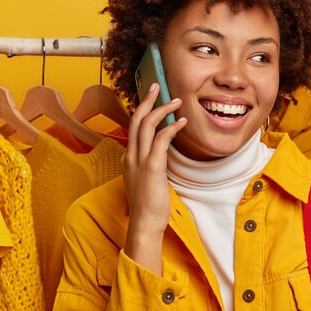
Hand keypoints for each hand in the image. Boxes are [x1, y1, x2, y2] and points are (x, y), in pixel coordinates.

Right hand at [121, 83, 186, 274]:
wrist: (145, 224)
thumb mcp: (146, 181)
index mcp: (128, 158)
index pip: (133, 128)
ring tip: (176, 101)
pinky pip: (161, 139)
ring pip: (146, 124)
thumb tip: (161, 156)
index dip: (143, 111)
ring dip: (162, 109)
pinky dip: (172, 126)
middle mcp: (131, 156)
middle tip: (157, 86)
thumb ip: (150, 166)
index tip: (152, 99)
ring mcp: (139, 160)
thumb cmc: (149, 206)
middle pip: (136, 119)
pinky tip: (182, 121)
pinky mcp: (152, 167)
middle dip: (146, 100)